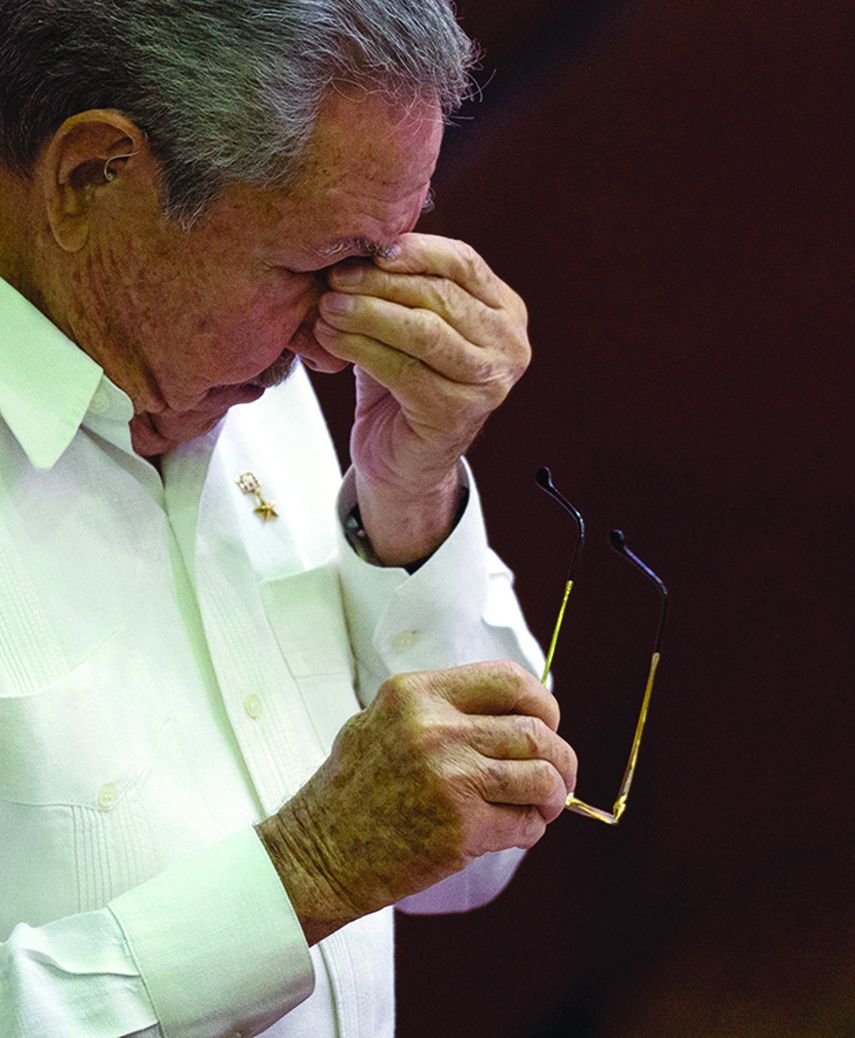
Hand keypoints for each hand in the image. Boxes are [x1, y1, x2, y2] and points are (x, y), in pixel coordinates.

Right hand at [257, 661, 576, 945]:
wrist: (319, 853)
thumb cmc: (353, 790)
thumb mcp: (383, 720)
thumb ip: (441, 707)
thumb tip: (514, 711)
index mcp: (418, 693)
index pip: (509, 680)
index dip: (542, 703)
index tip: (547, 724)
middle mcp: (435, 728)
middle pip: (535, 731)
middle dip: (561, 757)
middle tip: (558, 777)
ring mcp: (450, 777)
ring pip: (541, 776)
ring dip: (552, 795)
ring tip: (543, 807)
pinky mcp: (460, 828)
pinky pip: (525, 824)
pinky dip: (530, 829)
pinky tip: (514, 831)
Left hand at [315, 234, 530, 563]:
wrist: (402, 461)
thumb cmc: (402, 384)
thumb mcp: (409, 325)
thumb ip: (401, 285)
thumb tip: (360, 234)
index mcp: (504, 312)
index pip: (463, 262)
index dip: (414, 249)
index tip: (368, 245)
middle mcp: (508, 346)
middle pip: (441, 295)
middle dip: (381, 282)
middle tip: (335, 277)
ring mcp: (488, 383)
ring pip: (424, 330)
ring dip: (368, 313)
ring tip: (327, 306)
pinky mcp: (456, 414)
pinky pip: (403, 369)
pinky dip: (362, 348)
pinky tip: (331, 338)